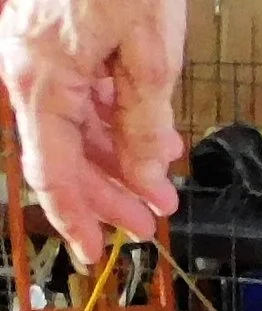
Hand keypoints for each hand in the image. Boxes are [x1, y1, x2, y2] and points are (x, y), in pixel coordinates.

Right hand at [0, 0, 185, 265]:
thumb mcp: (150, 59)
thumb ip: (145, 126)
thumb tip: (147, 182)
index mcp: (40, 79)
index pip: (51, 170)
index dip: (74, 217)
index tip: (93, 253)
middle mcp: (31, 68)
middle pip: (65, 153)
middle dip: (110, 192)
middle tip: (150, 221)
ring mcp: (43, 52)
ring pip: (77, 125)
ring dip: (120, 158)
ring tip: (161, 181)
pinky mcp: (62, 38)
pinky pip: (83, 94)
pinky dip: (118, 120)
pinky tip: (154, 137)